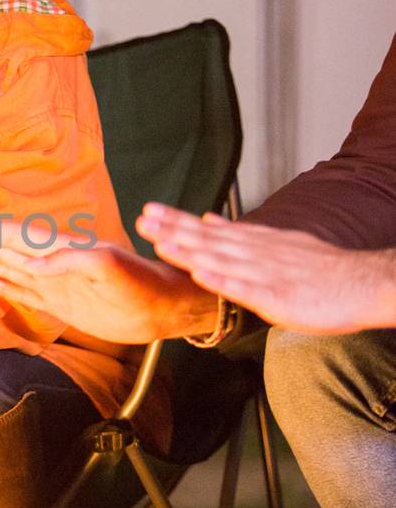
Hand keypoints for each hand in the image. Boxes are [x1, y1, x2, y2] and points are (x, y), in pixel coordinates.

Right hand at [0, 221, 217, 342]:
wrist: (164, 308)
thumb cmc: (142, 284)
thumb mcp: (110, 267)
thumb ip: (72, 261)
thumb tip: (32, 263)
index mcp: (63, 250)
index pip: (18, 238)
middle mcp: (54, 264)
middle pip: (7, 250)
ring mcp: (55, 284)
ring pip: (10, 269)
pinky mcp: (61, 304)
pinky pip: (24, 293)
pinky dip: (2, 286)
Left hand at [139, 204, 395, 334]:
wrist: (364, 283)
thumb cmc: (323, 271)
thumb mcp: (278, 246)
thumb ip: (241, 236)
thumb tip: (208, 221)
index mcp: (256, 244)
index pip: (209, 230)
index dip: (178, 221)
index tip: (149, 211)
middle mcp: (257, 254)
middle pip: (209, 240)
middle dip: (173, 229)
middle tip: (142, 217)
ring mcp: (267, 274)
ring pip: (222, 259)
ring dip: (189, 250)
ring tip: (159, 240)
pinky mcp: (280, 296)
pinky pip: (247, 288)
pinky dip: (223, 279)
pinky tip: (200, 272)